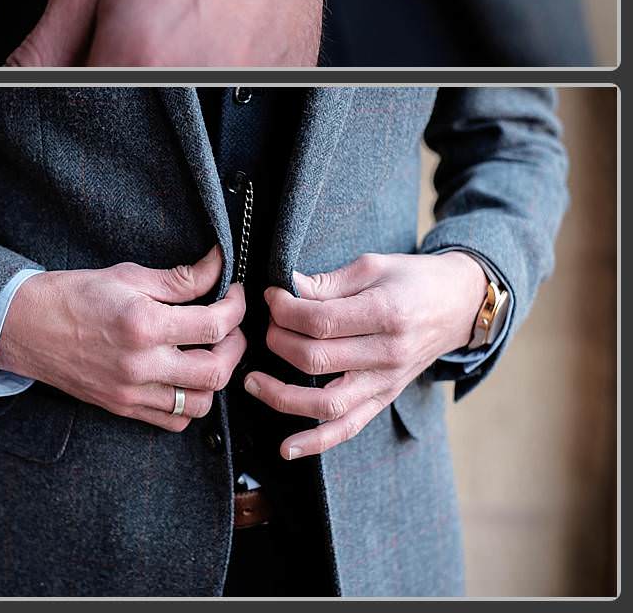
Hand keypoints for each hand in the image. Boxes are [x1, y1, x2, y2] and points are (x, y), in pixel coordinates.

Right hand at [0, 246, 247, 431]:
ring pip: (201, 402)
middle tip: (229, 327)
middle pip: (217, 370)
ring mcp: (131, 390)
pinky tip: (184, 380)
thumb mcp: (125, 275)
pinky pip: (173, 420)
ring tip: (208, 355)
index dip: (236, 307)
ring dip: (215, 378)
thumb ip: (177, 278)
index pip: (214, 324)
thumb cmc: (69, 295)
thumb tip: (217, 268)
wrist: (22, 325)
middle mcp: (140, 363)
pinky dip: (189, 405)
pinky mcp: (122, 406)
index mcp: (142, 324)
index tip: (233, 294)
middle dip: (235, 345)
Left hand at [242, 251, 488, 458]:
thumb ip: (327, 282)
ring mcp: (386, 382)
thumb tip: (285, 287)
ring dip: (282, 396)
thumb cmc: (413, 280)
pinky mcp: (384, 398)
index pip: (319, 321)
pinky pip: (349, 427)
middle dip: (277, 340)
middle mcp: (388, 354)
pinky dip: (317, 442)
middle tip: (266, 326)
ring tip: (252, 382)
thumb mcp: (373, 266)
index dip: (284, 309)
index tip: (271, 296)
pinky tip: (286, 448)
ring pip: (327, 403)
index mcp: (385, 314)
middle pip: (315, 358)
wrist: (460, 305)